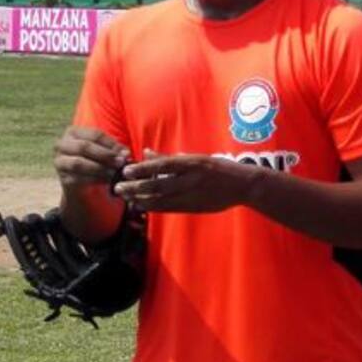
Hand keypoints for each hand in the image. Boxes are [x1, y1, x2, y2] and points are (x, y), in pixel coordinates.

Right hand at [54, 127, 128, 188]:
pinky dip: (95, 180)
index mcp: (73, 132)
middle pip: (84, 147)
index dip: (111, 144)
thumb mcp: (103, 150)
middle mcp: (62, 144)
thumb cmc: (94, 159)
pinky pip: (78, 178)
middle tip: (120, 163)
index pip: (94, 134)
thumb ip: (113, 149)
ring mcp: (59, 161)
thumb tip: (125, 153)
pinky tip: (107, 181)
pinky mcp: (62, 177)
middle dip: (105, 155)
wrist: (80, 179)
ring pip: (78, 163)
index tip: (126, 153)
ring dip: (100, 169)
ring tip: (114, 173)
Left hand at [113, 149, 258, 212]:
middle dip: (135, 188)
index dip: (143, 169)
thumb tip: (147, 153)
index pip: (163, 166)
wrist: (243, 186)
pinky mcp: (194, 207)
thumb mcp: (197, 158)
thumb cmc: (219, 168)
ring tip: (126, 198)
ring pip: (161, 199)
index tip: (126, 170)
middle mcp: (192, 180)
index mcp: (193, 163)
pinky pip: (169, 208)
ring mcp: (193, 195)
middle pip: (158, 185)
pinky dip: (153, 207)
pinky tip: (141, 206)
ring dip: (140, 199)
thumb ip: (171, 158)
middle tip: (118, 188)